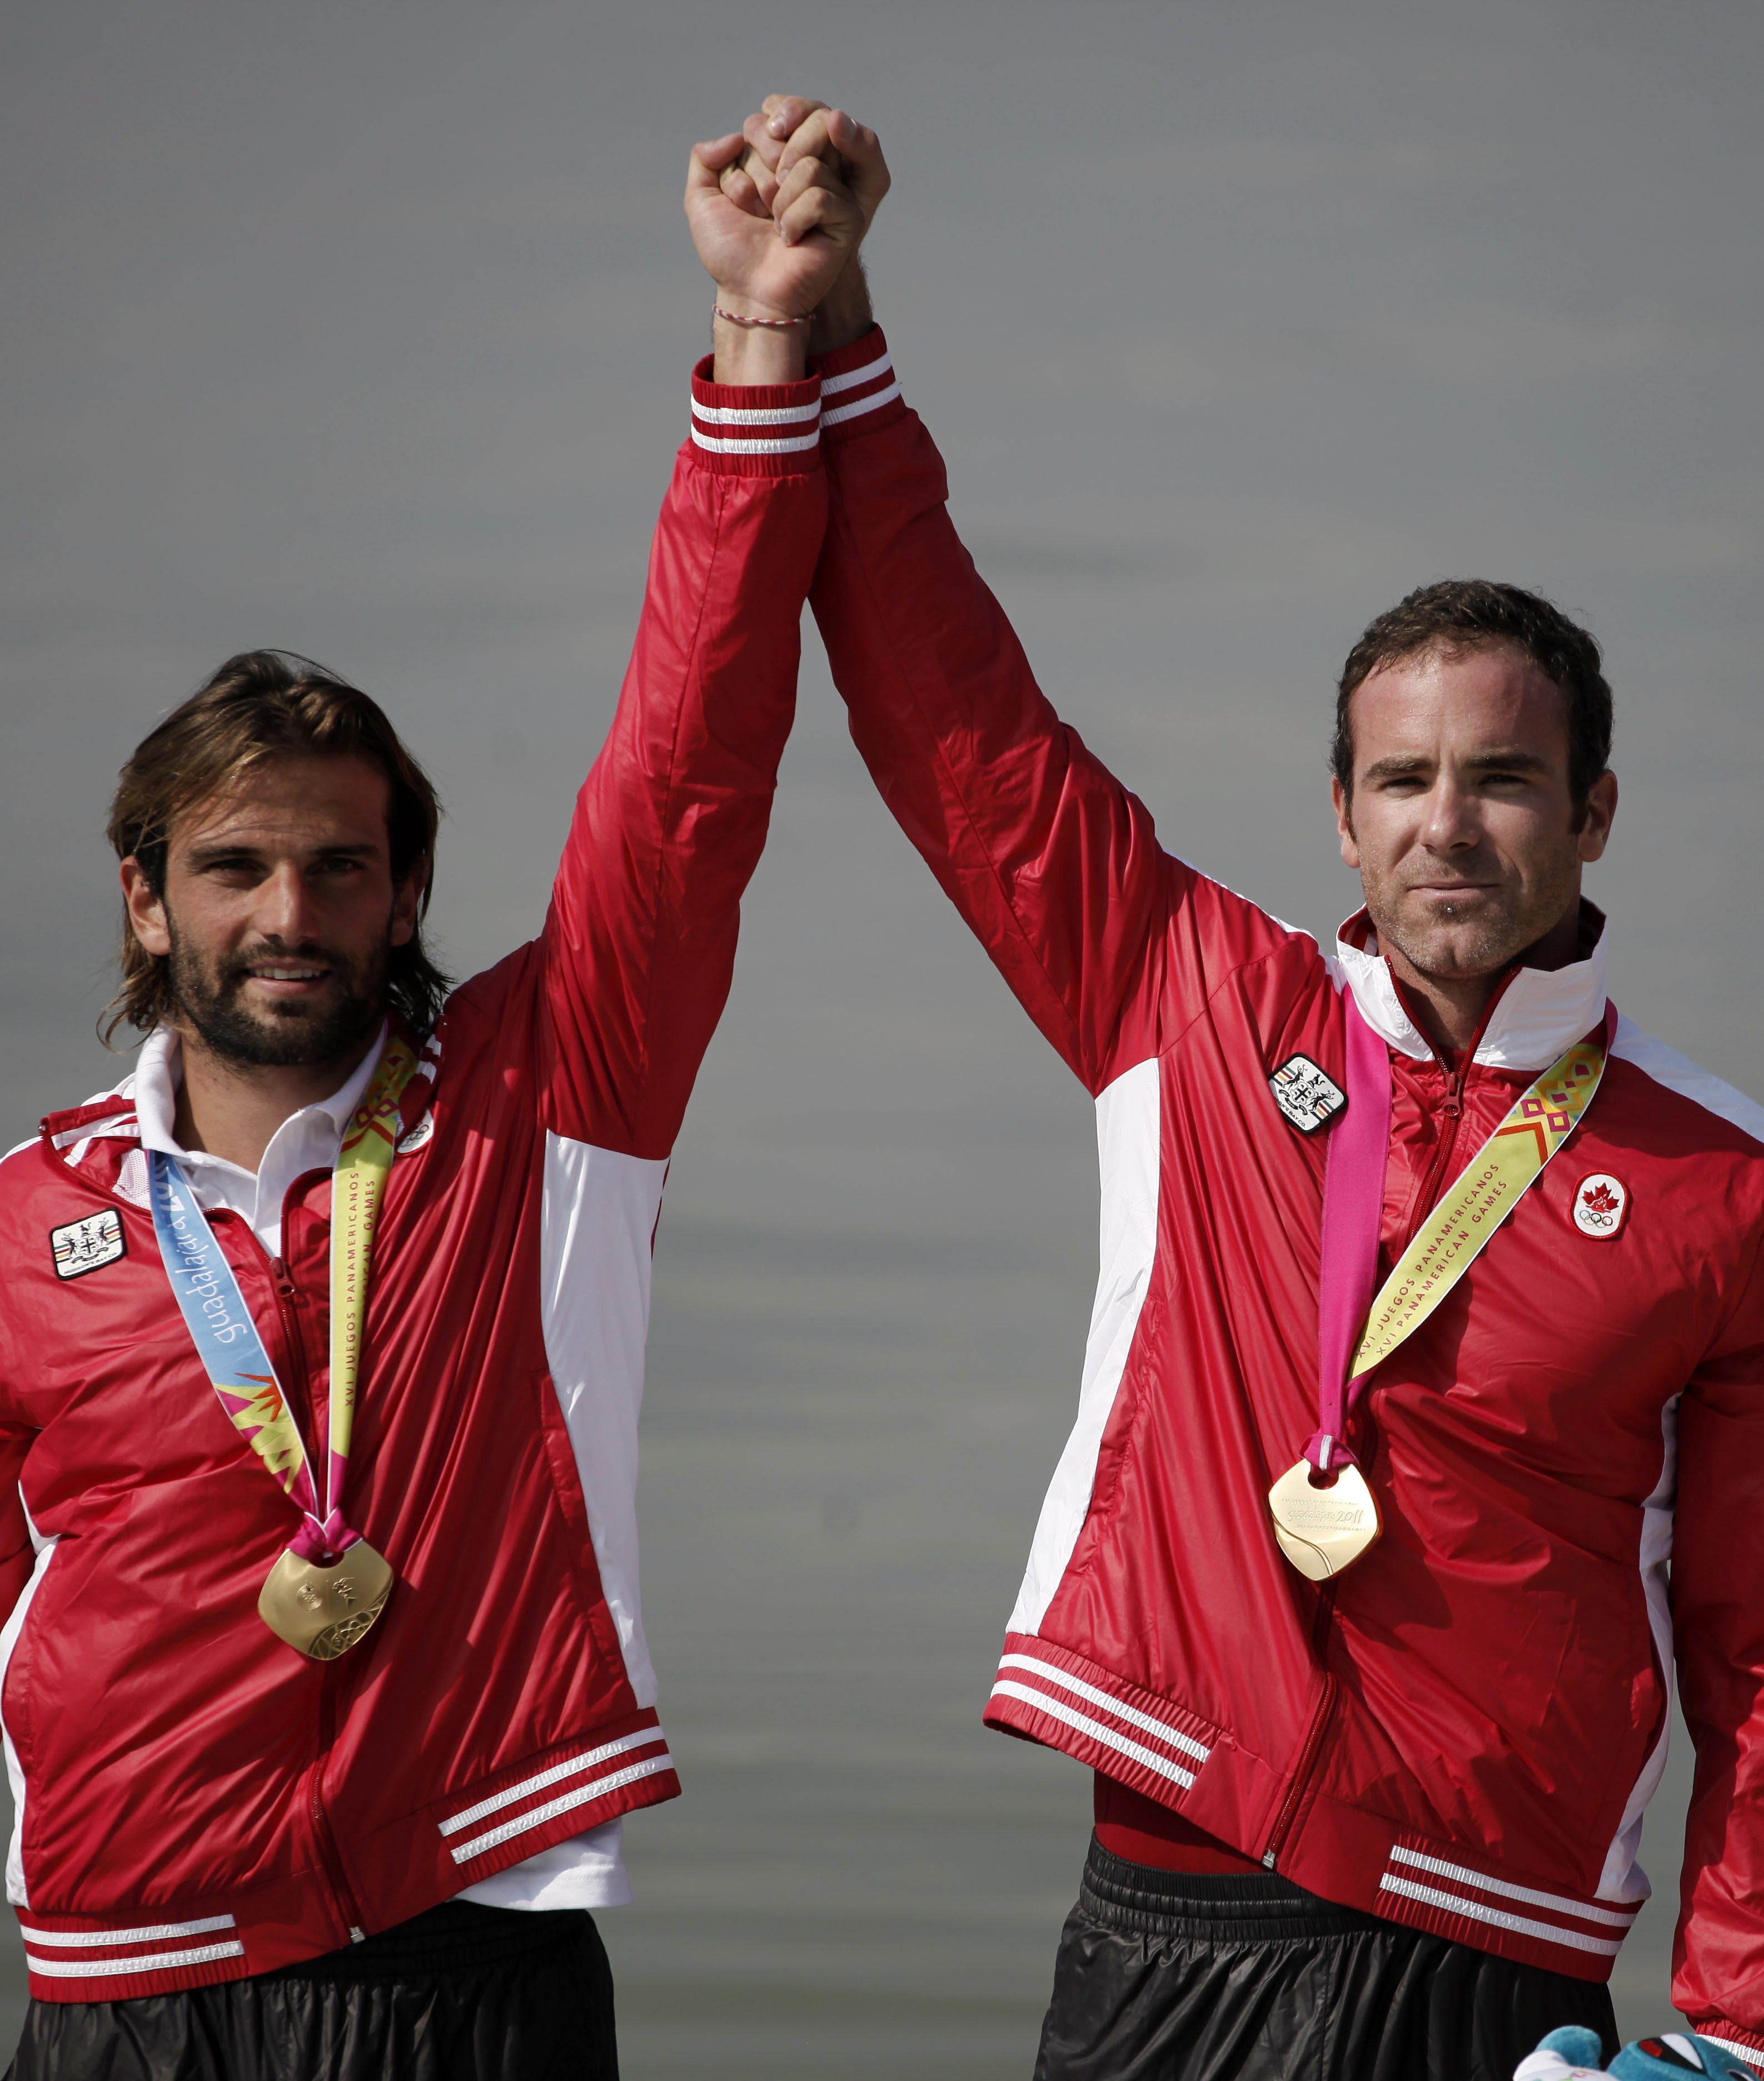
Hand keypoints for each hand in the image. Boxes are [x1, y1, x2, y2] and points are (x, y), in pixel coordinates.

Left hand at [686, 123, 871, 381]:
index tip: (741, 200)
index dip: (742, 164)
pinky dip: (796, 220)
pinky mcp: (846, 217)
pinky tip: (793, 240)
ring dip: (780, 203)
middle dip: (761, 178)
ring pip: (806, 165)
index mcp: (772, 159)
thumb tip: (736, 136)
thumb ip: (704, 158)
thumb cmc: (729, 254)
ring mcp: (829, 191)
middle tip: (760, 213)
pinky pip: (819, 196)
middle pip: (785, 139)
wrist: (748, 294)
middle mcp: (803, 169)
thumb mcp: (701, 201)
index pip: (760, 126)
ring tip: (777, 229)